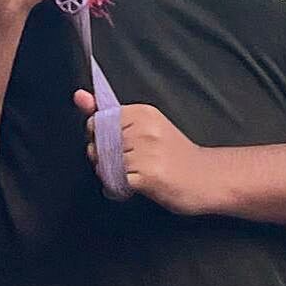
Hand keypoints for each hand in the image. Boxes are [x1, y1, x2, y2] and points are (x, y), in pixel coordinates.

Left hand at [77, 90, 223, 214]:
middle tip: (128, 164)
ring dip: (112, 176)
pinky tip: (134, 188)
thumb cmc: (174, 155)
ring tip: (134, 176)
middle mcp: (144, 129)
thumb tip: (77, 96)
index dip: (100, 138)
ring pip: (105, 165)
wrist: (208, 178)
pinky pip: (114, 182)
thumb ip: (109, 115)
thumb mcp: (145, 127)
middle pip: (98, 145)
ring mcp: (147, 152)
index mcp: (143, 112)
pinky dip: (118, 189)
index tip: (119, 145)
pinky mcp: (148, 175)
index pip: (98, 122)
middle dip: (103, 159)